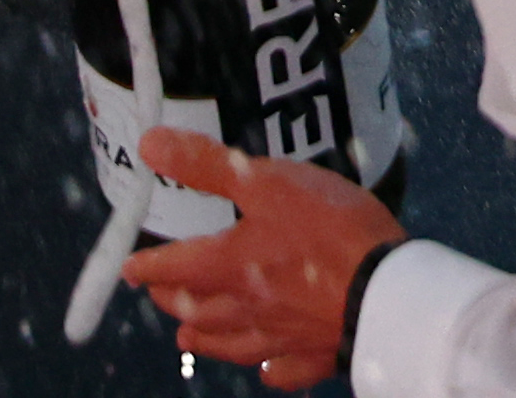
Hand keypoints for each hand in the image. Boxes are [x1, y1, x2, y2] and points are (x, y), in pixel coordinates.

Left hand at [123, 137, 402, 388]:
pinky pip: (283, 369)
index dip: (148, 266)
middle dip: (173, 301)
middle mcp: (247, 307)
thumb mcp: (267, 181)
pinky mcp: (316, 352)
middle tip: (157, 295)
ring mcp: (281, 336)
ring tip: (187, 338)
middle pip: (199, 308)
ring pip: (231, 344)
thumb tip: (150, 145)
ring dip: (205, 339)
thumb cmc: (329, 231)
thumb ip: (208, 165)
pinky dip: (269, 370)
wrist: (385, 290)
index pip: (175, 267)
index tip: (130, 268)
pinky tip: (267, 371)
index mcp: (230, 266)